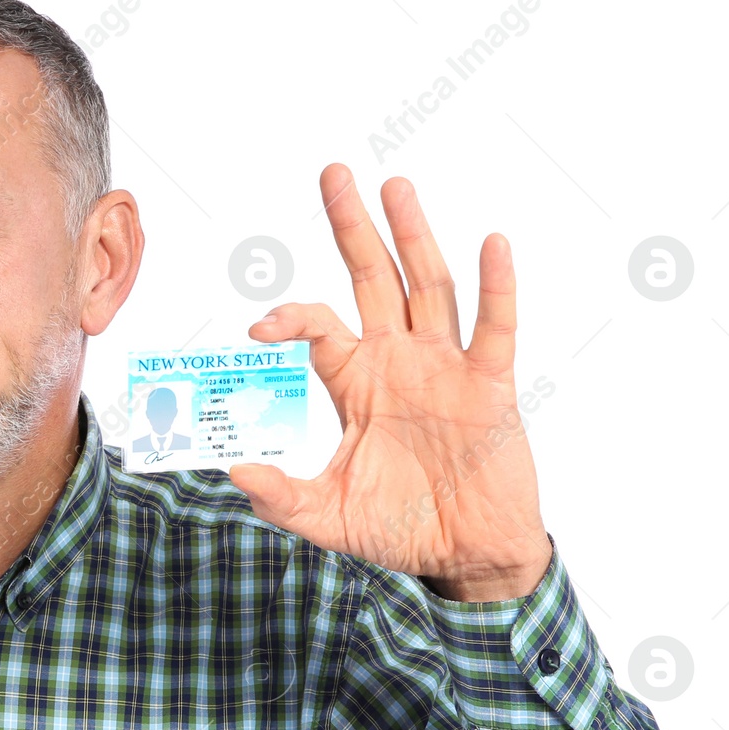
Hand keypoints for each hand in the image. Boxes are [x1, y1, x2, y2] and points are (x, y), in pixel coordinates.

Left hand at [228, 163, 551, 601]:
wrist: (466, 556)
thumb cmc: (399, 528)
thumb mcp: (327, 515)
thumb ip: (280, 496)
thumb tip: (233, 473)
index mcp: (355, 380)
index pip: (317, 325)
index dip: (289, 317)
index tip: (258, 330)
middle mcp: (398, 359)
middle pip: (372, 277)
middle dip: (352, 226)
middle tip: (333, 173)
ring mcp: (445, 366)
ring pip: (428, 287)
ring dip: (414, 235)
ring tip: (396, 185)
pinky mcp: (489, 385)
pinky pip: (494, 328)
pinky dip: (495, 287)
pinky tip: (492, 243)